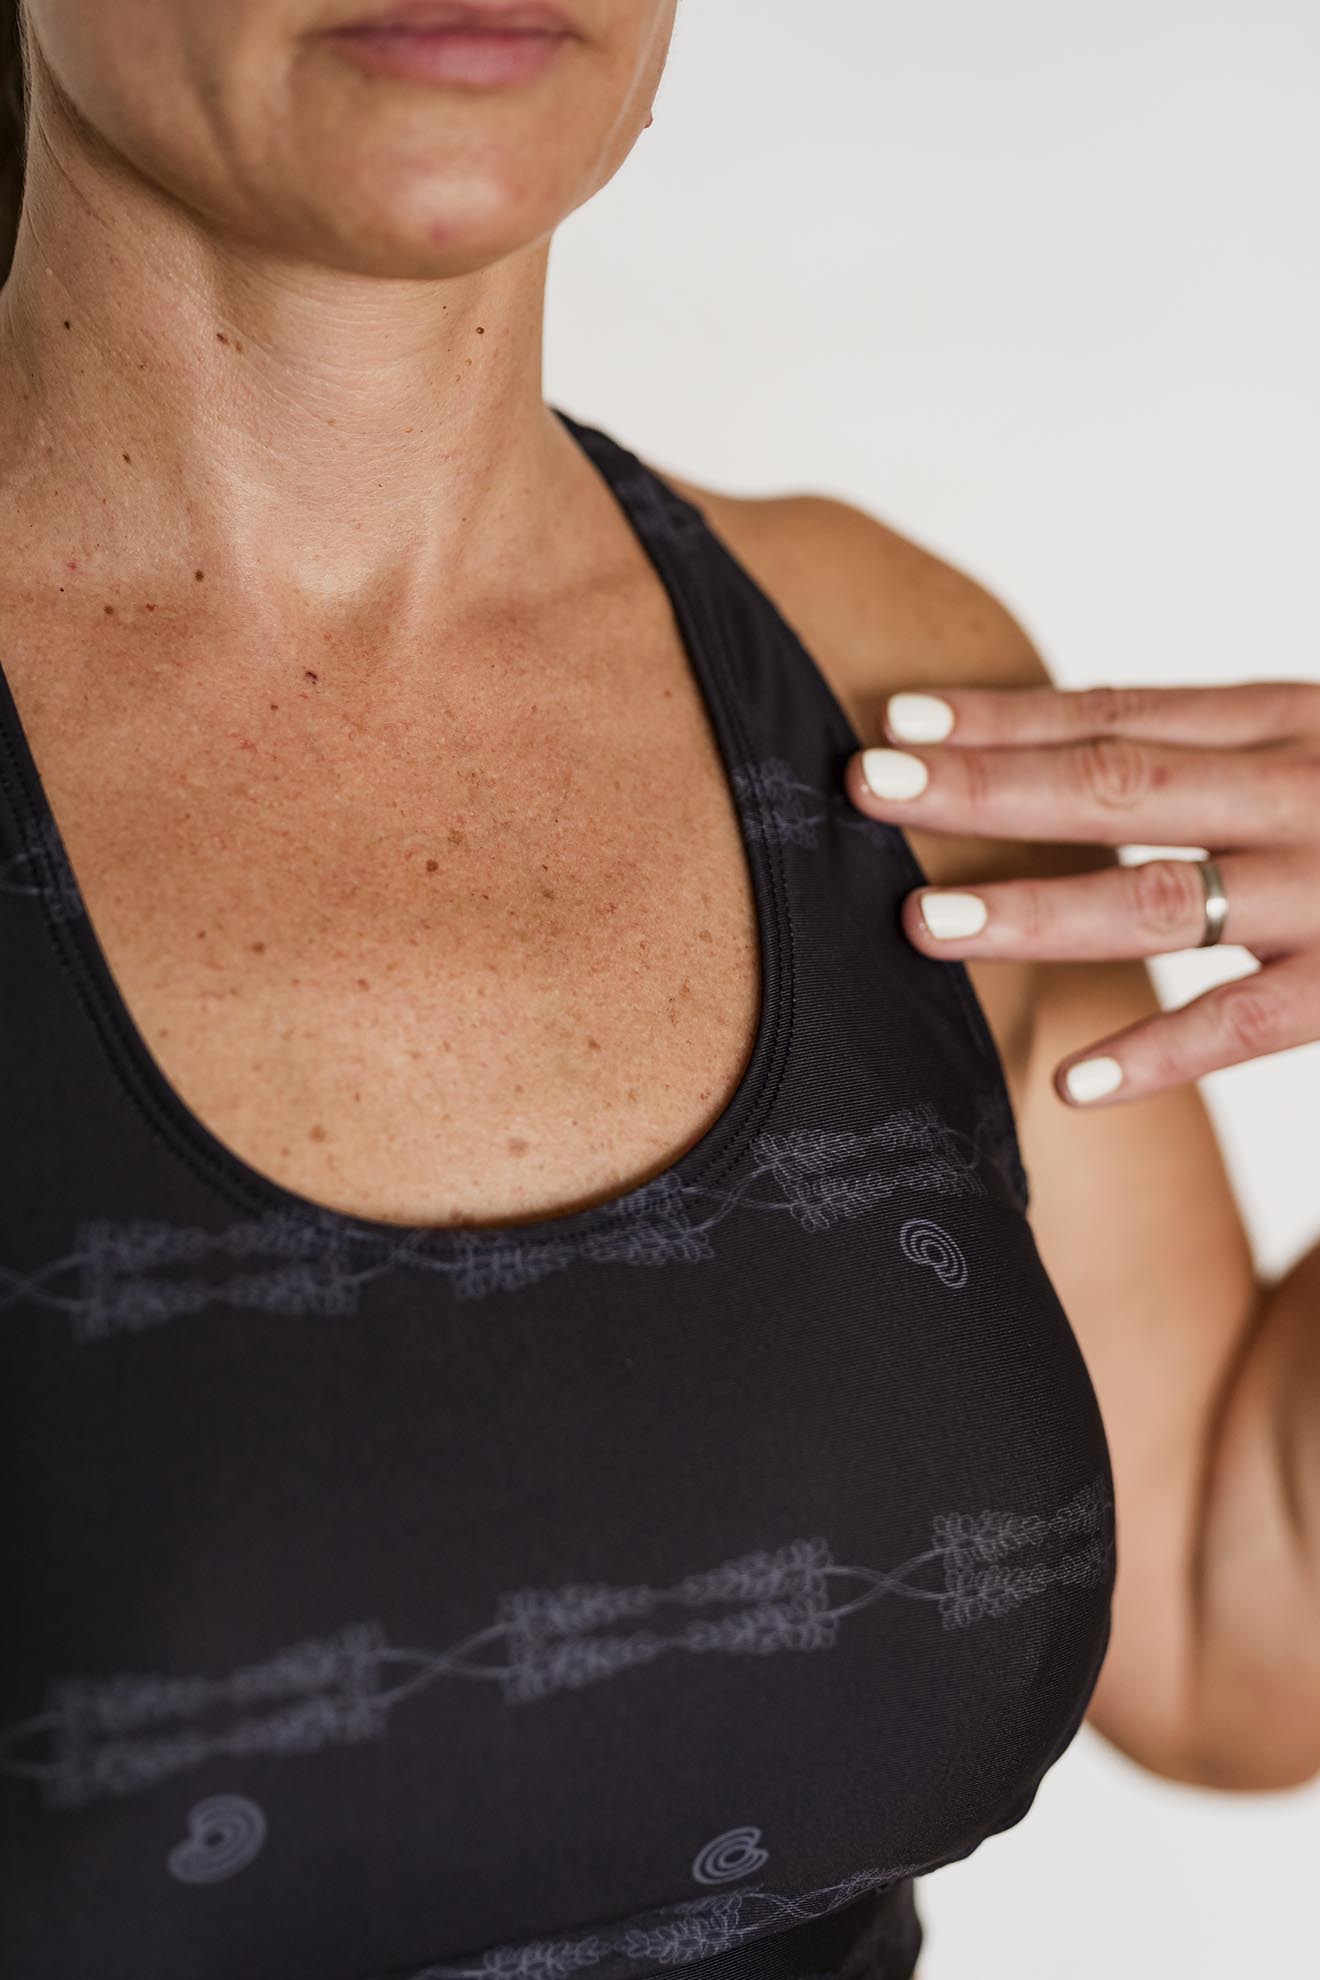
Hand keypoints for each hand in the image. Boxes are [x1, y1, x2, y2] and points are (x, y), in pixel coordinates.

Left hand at [843, 681, 1319, 1105]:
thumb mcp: (1311, 752)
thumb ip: (1210, 761)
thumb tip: (1050, 769)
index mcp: (1284, 719)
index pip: (1117, 714)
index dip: (1002, 719)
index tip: (896, 721)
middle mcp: (1299, 791)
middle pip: (1118, 785)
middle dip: (984, 788)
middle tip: (869, 788)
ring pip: (1160, 902)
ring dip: (1037, 913)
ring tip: (928, 925)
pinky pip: (1243, 1024)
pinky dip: (1155, 1053)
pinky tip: (1069, 1084)